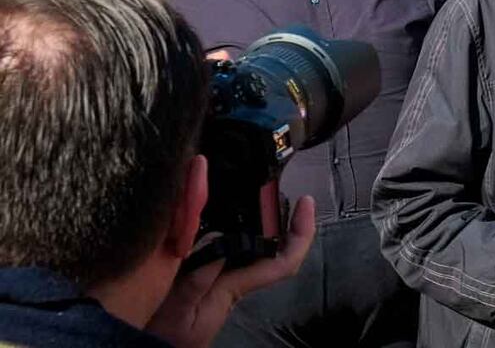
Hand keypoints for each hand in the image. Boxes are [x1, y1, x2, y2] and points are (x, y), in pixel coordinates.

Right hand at [145, 195, 315, 347]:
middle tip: (279, 186)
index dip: (301, 234)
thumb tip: (220, 239)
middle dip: (284, 218)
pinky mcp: (205, 277)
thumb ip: (198, 278)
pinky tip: (219, 214)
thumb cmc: (164, 337)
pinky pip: (227, 248)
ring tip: (258, 192)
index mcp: (235, 287)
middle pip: (274, 249)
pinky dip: (231, 228)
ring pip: (251, 246)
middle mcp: (235, 281)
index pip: (283, 262)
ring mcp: (222, 279)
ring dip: (260, 220)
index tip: (305, 203)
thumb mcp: (179, 308)